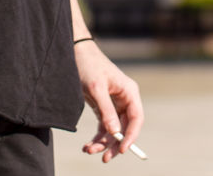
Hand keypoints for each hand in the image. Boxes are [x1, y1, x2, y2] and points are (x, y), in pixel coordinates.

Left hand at [76, 40, 143, 162]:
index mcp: (129, 92)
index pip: (136, 119)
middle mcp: (125, 99)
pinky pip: (103, 127)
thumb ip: (106, 110)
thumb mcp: (96, 88)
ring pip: (113, 130)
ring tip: (88, 150)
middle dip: (114, 144)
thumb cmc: (89, 66)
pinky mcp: (103, 107)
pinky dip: (97, 137)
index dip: (131, 136)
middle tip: (104, 159)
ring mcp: (114, 104)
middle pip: (125, 128)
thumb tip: (114, 131)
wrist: (76, 52)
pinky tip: (88, 145)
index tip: (121, 149)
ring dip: (103, 143)